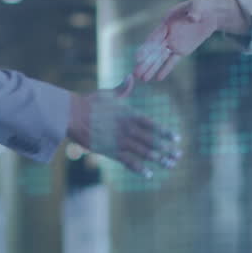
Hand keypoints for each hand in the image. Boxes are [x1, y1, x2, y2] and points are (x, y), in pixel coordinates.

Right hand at [67, 80, 181, 177]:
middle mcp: (128, 129)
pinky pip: (129, 162)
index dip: (166, 132)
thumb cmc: (89, 103)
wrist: (73, 115)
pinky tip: (149, 175)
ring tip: (170, 165)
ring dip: (159, 159)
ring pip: (144, 152)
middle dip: (167, 149)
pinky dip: (140, 169)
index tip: (177, 138)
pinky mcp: (111, 151)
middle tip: (178, 155)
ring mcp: (121, 141)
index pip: (153, 125)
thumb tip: (131, 77)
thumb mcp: (108, 93)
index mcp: (130, 114)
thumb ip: (122, 88)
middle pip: (152, 141)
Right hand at [132, 0, 247, 85]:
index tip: (138, 58)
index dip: (147, 48)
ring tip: (142, 79)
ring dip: (152, 68)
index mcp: (167, 22)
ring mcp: (174, 43)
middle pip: (154, 51)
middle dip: (145, 63)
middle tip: (135, 74)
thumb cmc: (203, 5)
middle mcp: (167, 34)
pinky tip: (158, 78)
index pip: (155, 37)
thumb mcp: (199, 3)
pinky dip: (166, 69)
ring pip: (161, 58)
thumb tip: (193, 18)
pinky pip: (173, 61)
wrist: (211, 13)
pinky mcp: (182, 50)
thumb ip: (195, 9)